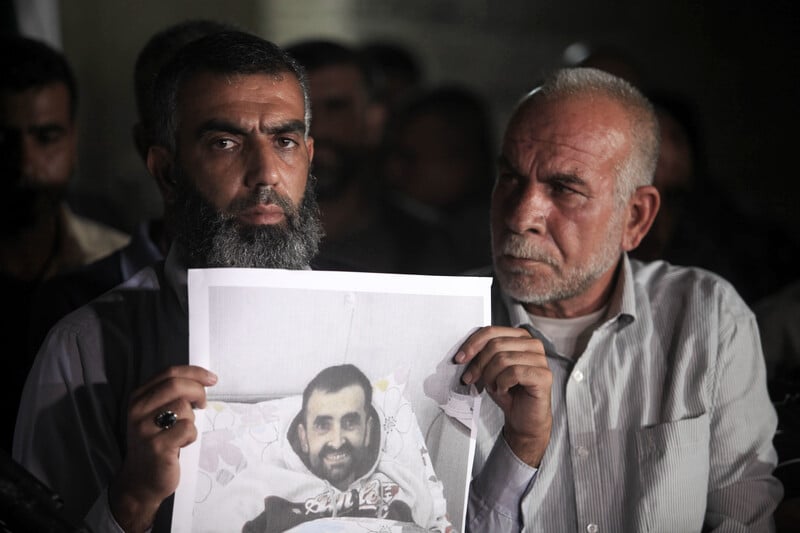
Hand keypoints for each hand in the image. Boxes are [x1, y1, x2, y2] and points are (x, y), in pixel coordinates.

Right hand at [109, 365, 216, 531]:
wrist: (140, 481)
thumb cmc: (156, 444)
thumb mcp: (156, 415)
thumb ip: (172, 395)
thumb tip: (203, 380)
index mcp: (138, 398)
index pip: (169, 373)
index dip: (195, 372)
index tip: (211, 379)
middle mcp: (137, 410)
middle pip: (176, 385)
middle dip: (198, 391)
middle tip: (202, 404)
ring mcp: (145, 429)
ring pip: (183, 407)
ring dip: (192, 419)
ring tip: (183, 432)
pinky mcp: (157, 446)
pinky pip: (187, 428)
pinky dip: (191, 435)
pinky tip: (182, 444)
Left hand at [456, 326, 551, 466]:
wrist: (523, 419)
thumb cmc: (508, 392)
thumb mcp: (489, 369)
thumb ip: (481, 355)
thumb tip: (463, 353)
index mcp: (520, 337)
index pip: (492, 331)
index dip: (472, 344)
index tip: (459, 359)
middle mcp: (533, 344)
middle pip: (495, 345)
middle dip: (479, 365)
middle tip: (472, 379)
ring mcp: (541, 359)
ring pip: (503, 359)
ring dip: (491, 377)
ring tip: (494, 387)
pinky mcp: (544, 375)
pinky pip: (514, 373)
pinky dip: (502, 384)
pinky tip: (504, 390)